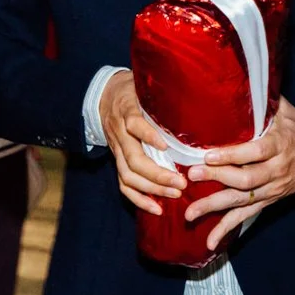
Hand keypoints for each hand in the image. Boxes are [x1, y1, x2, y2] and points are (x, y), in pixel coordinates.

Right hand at [99, 70, 186, 215]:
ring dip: (151, 189)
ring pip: (128, 175)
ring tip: (174, 194)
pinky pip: (124, 184)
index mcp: (127, 112)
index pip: (135, 124)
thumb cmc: (131, 90)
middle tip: (181, 183)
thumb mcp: (143, 86)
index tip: (166, 146)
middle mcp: (120, 134)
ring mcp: (117, 149)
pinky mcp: (117, 161)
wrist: (103, 95)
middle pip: (134, 159)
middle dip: (157, 174)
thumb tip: (191, 98)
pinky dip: (139, 199)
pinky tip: (156, 209)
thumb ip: (161, 95)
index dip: (148, 136)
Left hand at [183, 97, 294, 252]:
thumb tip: (234, 78)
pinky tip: (209, 242)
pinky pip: (245, 217)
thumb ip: (260, 100)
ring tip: (189, 213)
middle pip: (246, 179)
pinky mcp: (267, 201)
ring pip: (242, 201)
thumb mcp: (282, 109)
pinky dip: (226, 229)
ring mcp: (271, 189)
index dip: (232, 155)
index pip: (254, 152)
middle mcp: (276, 170)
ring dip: (214, 207)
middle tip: (192, 176)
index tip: (208, 154)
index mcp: (279, 145)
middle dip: (217, 178)